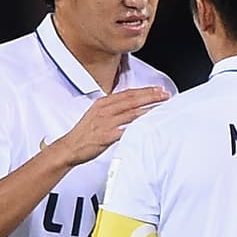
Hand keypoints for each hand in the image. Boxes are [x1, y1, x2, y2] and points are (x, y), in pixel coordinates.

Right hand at [53, 86, 169, 166]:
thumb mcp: (97, 114)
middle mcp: (104, 110)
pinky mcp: (107, 135)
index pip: (128, 93)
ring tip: (162, 107)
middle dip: (151, 96)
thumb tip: (132, 106)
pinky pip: (126, 130)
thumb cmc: (85, 133)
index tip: (158, 89)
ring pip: (131, 113)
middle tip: (165, 95)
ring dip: (149, 109)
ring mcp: (105, 122)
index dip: (145, 91)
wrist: (70, 147)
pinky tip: (149, 125)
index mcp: (103, 103)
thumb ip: (114, 109)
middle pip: (132, 100)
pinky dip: (138, 126)